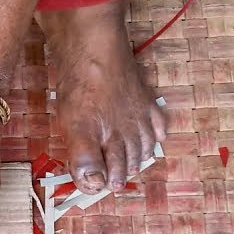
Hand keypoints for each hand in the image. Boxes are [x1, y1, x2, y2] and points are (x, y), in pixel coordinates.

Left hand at [58, 48, 166, 193]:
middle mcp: (130, 129)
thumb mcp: (74, 127)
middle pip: (131, 156)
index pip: (113, 168)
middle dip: (125, 170)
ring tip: (137, 164)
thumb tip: (94, 184)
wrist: (94, 47)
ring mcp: (139, 111)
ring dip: (141, 155)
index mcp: (112, 139)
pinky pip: (157, 118)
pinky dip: (159, 131)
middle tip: (119, 180)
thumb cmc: (82, 87)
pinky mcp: (142, 94)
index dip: (108, 179)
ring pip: (145, 141)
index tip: (105, 187)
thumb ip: (85, 158)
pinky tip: (159, 138)